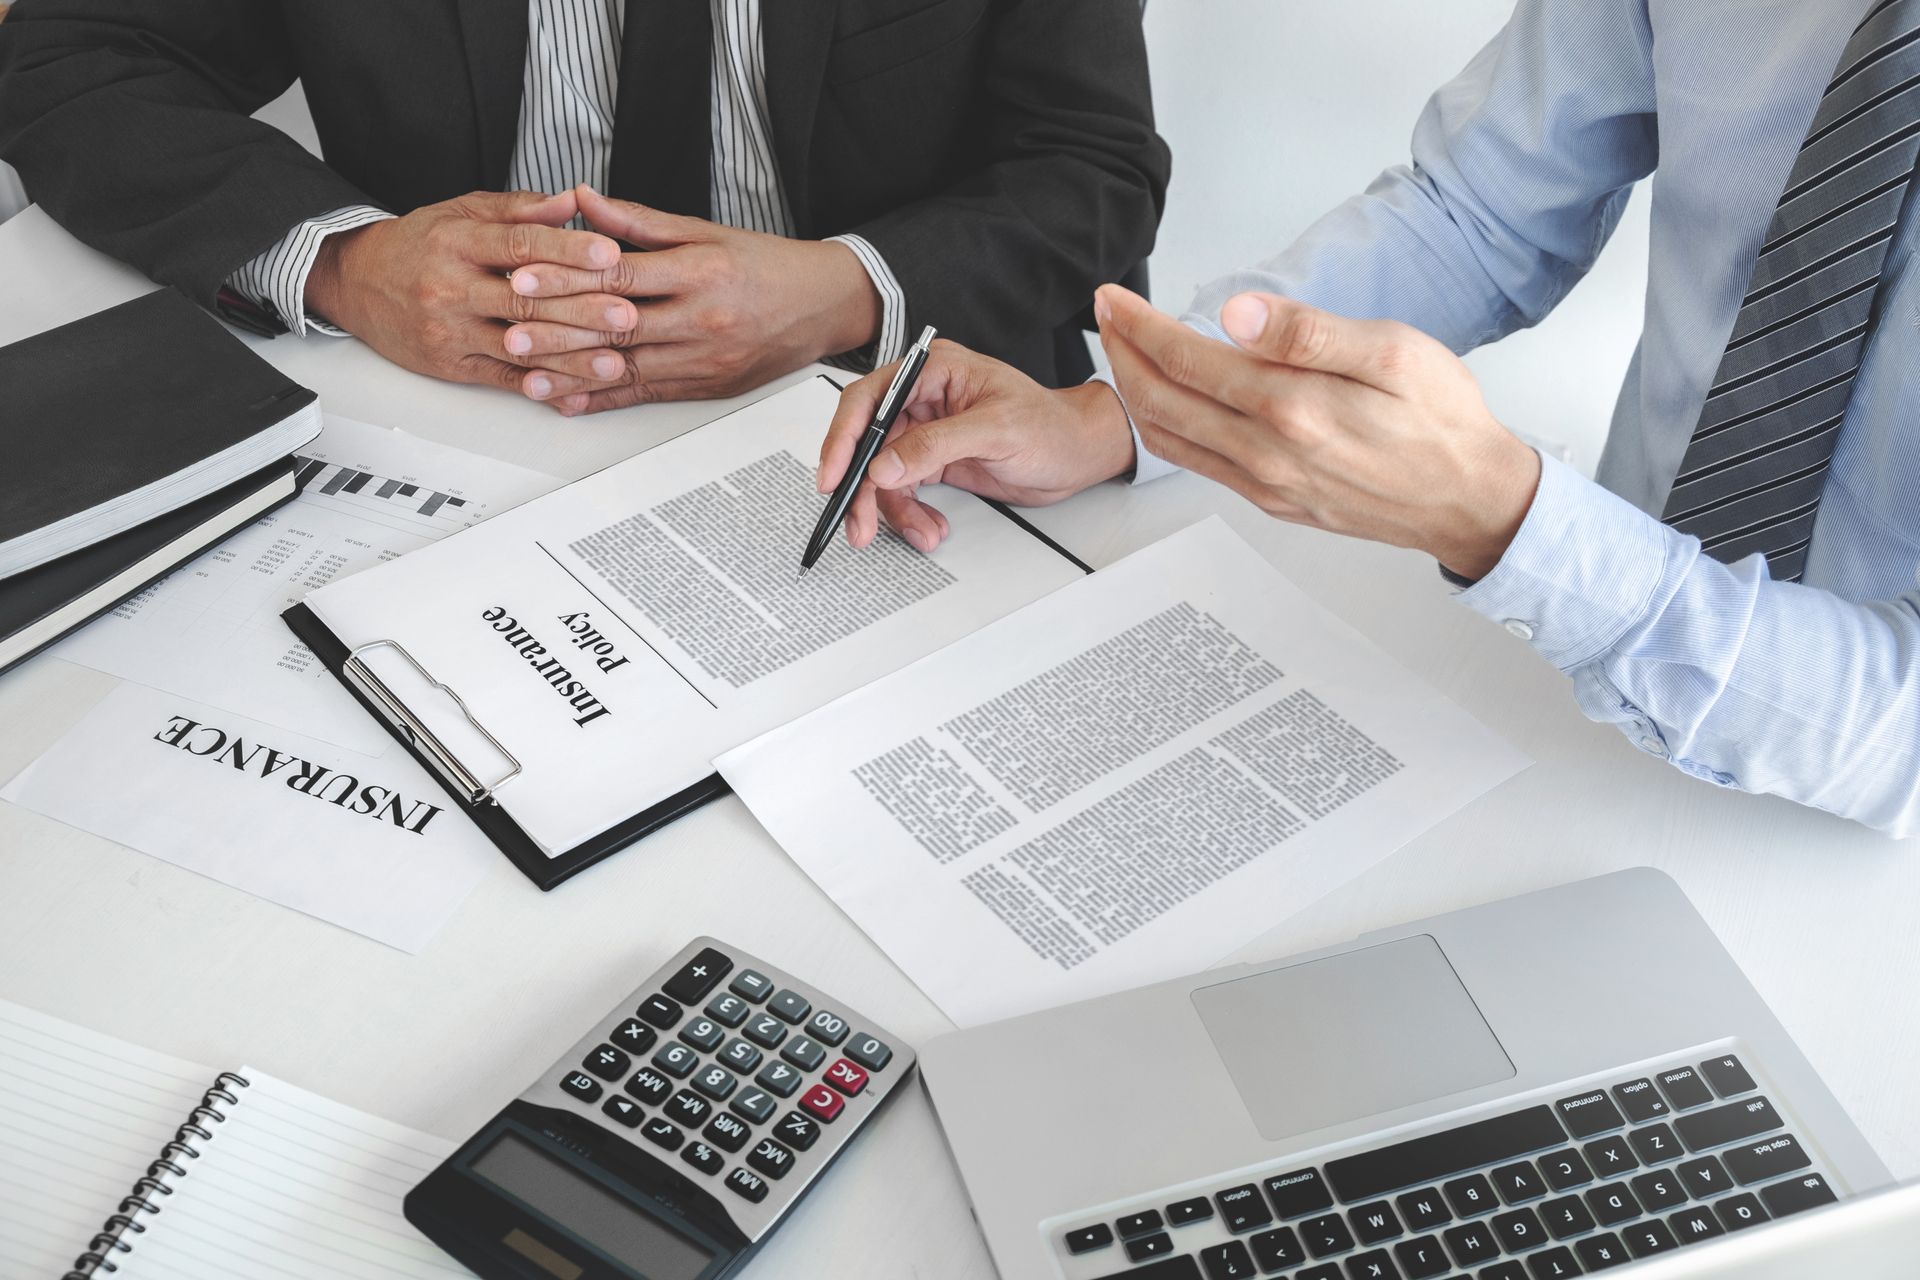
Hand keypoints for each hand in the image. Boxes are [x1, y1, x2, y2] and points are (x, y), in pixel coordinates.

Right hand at [304, 190, 640, 394]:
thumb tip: (573, 201)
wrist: (354, 282)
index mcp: (458, 241)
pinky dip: (538, 386)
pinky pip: (501, 378)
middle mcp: (451, 286)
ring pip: (518, 345)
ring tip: (613, 362)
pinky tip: (571, 391)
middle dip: (581, 310)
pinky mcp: (449, 364)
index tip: (608, 254)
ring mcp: (450, 329)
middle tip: (627, 314)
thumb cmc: (418, 244)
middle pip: (525, 300)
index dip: (566, 250)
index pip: (519, 245)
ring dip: (570, 357)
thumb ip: (520, 209)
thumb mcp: (462, 212)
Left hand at [502, 185, 881, 412]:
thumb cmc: (769, 266)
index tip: (525, 277)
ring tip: (529, 377)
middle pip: (618, 329)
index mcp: (701, 273)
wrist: (825, 306)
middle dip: (559, 333)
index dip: (568, 279)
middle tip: (511, 332)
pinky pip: (648, 395)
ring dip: (574, 375)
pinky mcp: (708, 387)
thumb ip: (639, 222)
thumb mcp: (706, 231)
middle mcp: (702, 321)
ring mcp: (705, 360)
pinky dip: (606, 400)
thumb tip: (583, 201)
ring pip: (628, 370)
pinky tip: (573, 401)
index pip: (622, 278)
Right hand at [817, 340, 1134, 551]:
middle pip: (868, 442)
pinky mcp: (934, 461)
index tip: (833, 475)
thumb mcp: (996, 430)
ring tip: (919, 532)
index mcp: (933, 371)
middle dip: (863, 487)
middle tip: (859, 522)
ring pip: (883, 474)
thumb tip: (887, 463)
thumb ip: (937, 444)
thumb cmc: (1051, 425)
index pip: (869, 399)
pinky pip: (904, 490)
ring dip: (892, 509)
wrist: (1079, 454)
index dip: (844, 438)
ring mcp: (927, 432)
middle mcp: (923, 399)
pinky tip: (931, 527)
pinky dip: (911, 514)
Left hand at [1096, 284, 1540, 579]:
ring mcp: (1267, 485)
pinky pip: (1200, 466)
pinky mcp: (1274, 502)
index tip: (1115, 299)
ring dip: (1136, 394)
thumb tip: (1238, 313)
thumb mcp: (1392, 352)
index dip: (1140, 326)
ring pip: (1172, 440)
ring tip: (1124, 354)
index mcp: (1291, 409)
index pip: (1186, 360)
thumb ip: (1308, 333)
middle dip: (1122, 354)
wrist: (1471, 499)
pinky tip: (1170, 405)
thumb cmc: (1442, 422)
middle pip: (1162, 403)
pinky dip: (1168, 431)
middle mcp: (1268, 454)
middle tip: (1106, 317)